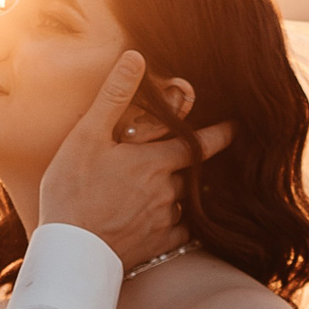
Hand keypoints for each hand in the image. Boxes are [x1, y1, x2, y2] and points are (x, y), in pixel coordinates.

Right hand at [39, 51, 233, 268]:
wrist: (71, 251)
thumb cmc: (73, 191)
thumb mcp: (87, 136)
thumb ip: (114, 96)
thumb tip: (136, 57)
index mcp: (155, 162)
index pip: (199, 143)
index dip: (221, 134)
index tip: (237, 128)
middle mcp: (168, 191)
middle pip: (188, 173)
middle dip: (185, 167)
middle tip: (169, 163)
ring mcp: (166, 221)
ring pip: (183, 202)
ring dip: (175, 195)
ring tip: (152, 195)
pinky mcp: (158, 246)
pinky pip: (180, 232)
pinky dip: (175, 225)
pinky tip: (157, 223)